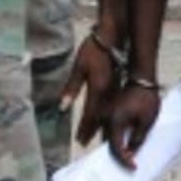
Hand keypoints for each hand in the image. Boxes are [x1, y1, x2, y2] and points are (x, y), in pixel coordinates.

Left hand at [66, 27, 122, 147]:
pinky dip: (109, 115)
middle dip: (93, 130)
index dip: (84, 128)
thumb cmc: (93, 50)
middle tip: (86, 143)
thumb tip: (62, 107)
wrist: (112, 36)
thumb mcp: (78, 68)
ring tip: (97, 136)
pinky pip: (114, 105)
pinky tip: (106, 119)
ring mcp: (115, 89)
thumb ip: (71, 88)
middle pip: (101, 117)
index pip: (89, 114)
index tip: (79, 141)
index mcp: (97, 89)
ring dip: (102, 125)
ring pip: (109, 113)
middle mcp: (108, 92)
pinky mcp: (118, 84)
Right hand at [100, 83, 162, 169]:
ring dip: (116, 148)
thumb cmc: (146, 98)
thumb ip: (137, 139)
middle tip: (128, 167)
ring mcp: (106, 115)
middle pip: (109, 144)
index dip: (124, 160)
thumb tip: (131, 154)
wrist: (142, 79)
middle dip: (118, 157)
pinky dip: (116, 138)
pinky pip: (110, 129)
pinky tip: (124, 144)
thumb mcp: (146, 122)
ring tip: (127, 158)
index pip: (116, 148)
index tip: (133, 167)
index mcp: (114, 122)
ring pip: (108, 137)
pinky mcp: (109, 112)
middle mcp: (106, 119)